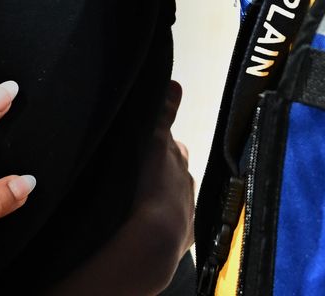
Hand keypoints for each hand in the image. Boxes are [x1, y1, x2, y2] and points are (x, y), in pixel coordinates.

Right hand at [48, 81, 193, 295]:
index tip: (143, 147)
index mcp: (176, 158)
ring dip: (160, 196)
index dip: (157, 144)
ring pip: (174, 196)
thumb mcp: (152, 141)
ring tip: (137, 201)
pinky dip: (164, 223)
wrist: (151, 239)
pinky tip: (146, 226)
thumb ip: (163, 113)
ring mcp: (187, 210)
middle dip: (160, 170)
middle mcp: (186, 181)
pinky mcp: (184, 235)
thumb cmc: (145, 185)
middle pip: (175, 170)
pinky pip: (175, 225)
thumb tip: (176, 85)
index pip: (170, 145)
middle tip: (136, 174)